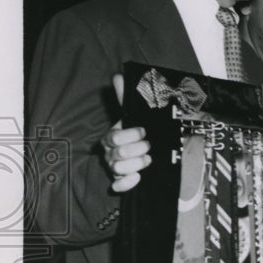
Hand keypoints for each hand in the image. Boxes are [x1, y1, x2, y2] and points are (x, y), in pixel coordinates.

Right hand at [102, 73, 150, 192]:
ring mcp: (114, 168)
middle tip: (149, 147)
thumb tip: (118, 76)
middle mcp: (110, 153)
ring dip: (137, 164)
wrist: (151, 151)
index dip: (131, 135)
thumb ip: (127, 96)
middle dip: (138, 150)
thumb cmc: (141, 132)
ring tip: (148, 160)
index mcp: (112, 136)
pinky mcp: (121, 181)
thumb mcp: (136, 114)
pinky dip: (127, 183)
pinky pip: (118, 186)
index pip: (114, 137)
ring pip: (118, 169)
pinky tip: (139, 178)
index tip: (144, 131)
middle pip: (118, 154)